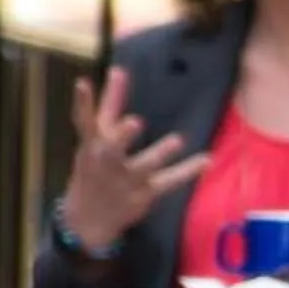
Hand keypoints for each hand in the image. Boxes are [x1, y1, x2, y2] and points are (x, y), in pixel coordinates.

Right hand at [61, 67, 207, 252]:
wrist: (86, 218)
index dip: (83, 103)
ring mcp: (126, 179)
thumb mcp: (95, 138)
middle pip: (113, 148)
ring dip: (159, 153)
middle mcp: (106, 161)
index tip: (82, 82)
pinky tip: (205, 160)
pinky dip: (187, 171)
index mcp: (92, 145)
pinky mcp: (144, 193)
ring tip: (177, 140)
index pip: (85, 121)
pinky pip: (169, 181)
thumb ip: (109, 105)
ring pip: (144, 166)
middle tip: (134, 122)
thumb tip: (119, 70)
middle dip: (122, 136)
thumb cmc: (94, 168)